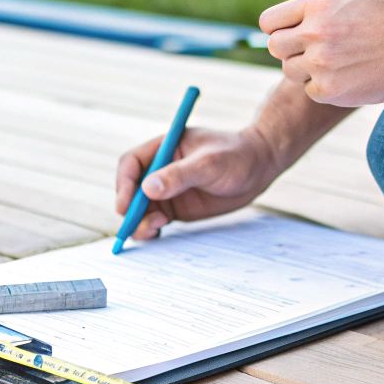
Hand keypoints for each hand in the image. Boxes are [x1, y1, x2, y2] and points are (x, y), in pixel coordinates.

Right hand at [113, 126, 284, 239]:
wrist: (259, 166)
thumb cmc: (237, 156)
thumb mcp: (209, 164)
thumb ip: (179, 175)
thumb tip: (148, 189)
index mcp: (162, 149)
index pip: (131, 165)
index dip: (123, 184)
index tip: (126, 204)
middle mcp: (159, 169)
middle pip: (131, 190)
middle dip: (129, 209)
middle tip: (137, 225)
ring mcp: (166, 190)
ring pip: (140, 208)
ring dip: (139, 222)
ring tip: (153, 230)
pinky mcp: (175, 207)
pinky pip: (154, 219)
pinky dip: (150, 229)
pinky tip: (156, 234)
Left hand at [260, 0, 383, 105]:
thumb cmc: (378, 22)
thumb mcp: (342, 4)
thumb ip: (306, 16)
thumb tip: (269, 35)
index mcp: (316, 6)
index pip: (268, 22)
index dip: (278, 29)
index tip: (292, 33)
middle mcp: (314, 32)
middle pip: (274, 47)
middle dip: (290, 49)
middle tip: (316, 50)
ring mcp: (320, 63)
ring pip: (289, 69)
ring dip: (306, 68)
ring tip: (337, 61)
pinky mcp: (328, 90)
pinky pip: (308, 90)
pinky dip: (324, 86)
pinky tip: (348, 76)